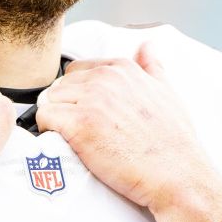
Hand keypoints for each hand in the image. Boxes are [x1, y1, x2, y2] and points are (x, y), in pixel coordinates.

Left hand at [35, 42, 221, 221]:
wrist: (177, 175)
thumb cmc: (173, 141)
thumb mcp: (168, 93)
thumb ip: (152, 67)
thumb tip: (147, 47)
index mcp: (122, 68)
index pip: (78, 71)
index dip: (78, 95)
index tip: (86, 114)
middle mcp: (105, 78)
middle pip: (60, 85)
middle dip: (64, 107)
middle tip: (77, 131)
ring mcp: (91, 100)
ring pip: (49, 100)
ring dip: (54, 119)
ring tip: (70, 139)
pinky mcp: (80, 125)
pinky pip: (44, 118)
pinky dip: (47, 131)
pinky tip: (63, 143)